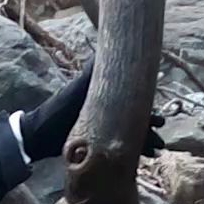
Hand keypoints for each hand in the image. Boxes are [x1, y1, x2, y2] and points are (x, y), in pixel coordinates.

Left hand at [18, 57, 168, 160]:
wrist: (42, 133)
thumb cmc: (60, 108)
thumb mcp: (79, 88)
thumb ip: (94, 70)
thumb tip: (105, 43)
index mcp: (108, 98)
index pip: (134, 102)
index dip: (148, 110)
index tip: (161, 121)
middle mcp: (108, 111)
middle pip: (135, 119)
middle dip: (149, 129)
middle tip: (161, 141)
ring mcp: (103, 128)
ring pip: (131, 134)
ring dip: (145, 142)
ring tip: (156, 151)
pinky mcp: (97, 143)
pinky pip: (120, 147)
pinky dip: (132, 152)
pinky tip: (144, 159)